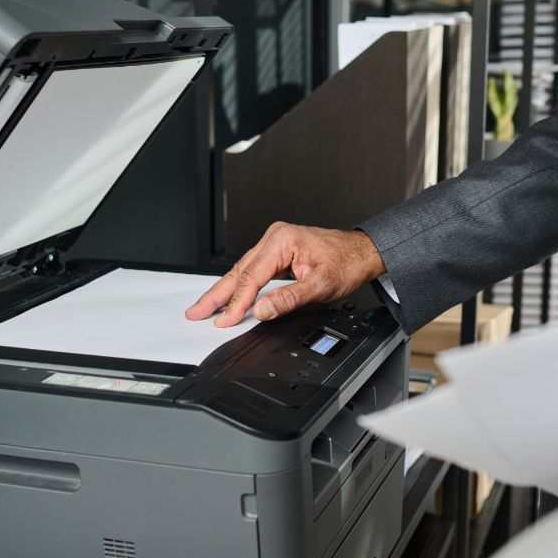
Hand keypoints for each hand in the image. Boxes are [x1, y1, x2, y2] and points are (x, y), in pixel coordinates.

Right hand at [185, 223, 386, 327]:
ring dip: (224, 290)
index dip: (236, 302)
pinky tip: (228, 295)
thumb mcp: (319, 286)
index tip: (224, 320)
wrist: (361, 252)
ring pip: (242, 270)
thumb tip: (261, 310)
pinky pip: (252, 269)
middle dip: (215, 294)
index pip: (252, 277)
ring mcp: (274, 243)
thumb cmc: (345, 263)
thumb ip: (288, 299)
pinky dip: (239, 284)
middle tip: (195, 311)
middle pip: (239, 271)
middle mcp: (274, 238)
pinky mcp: (277, 251)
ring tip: (204, 307)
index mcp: (282, 241)